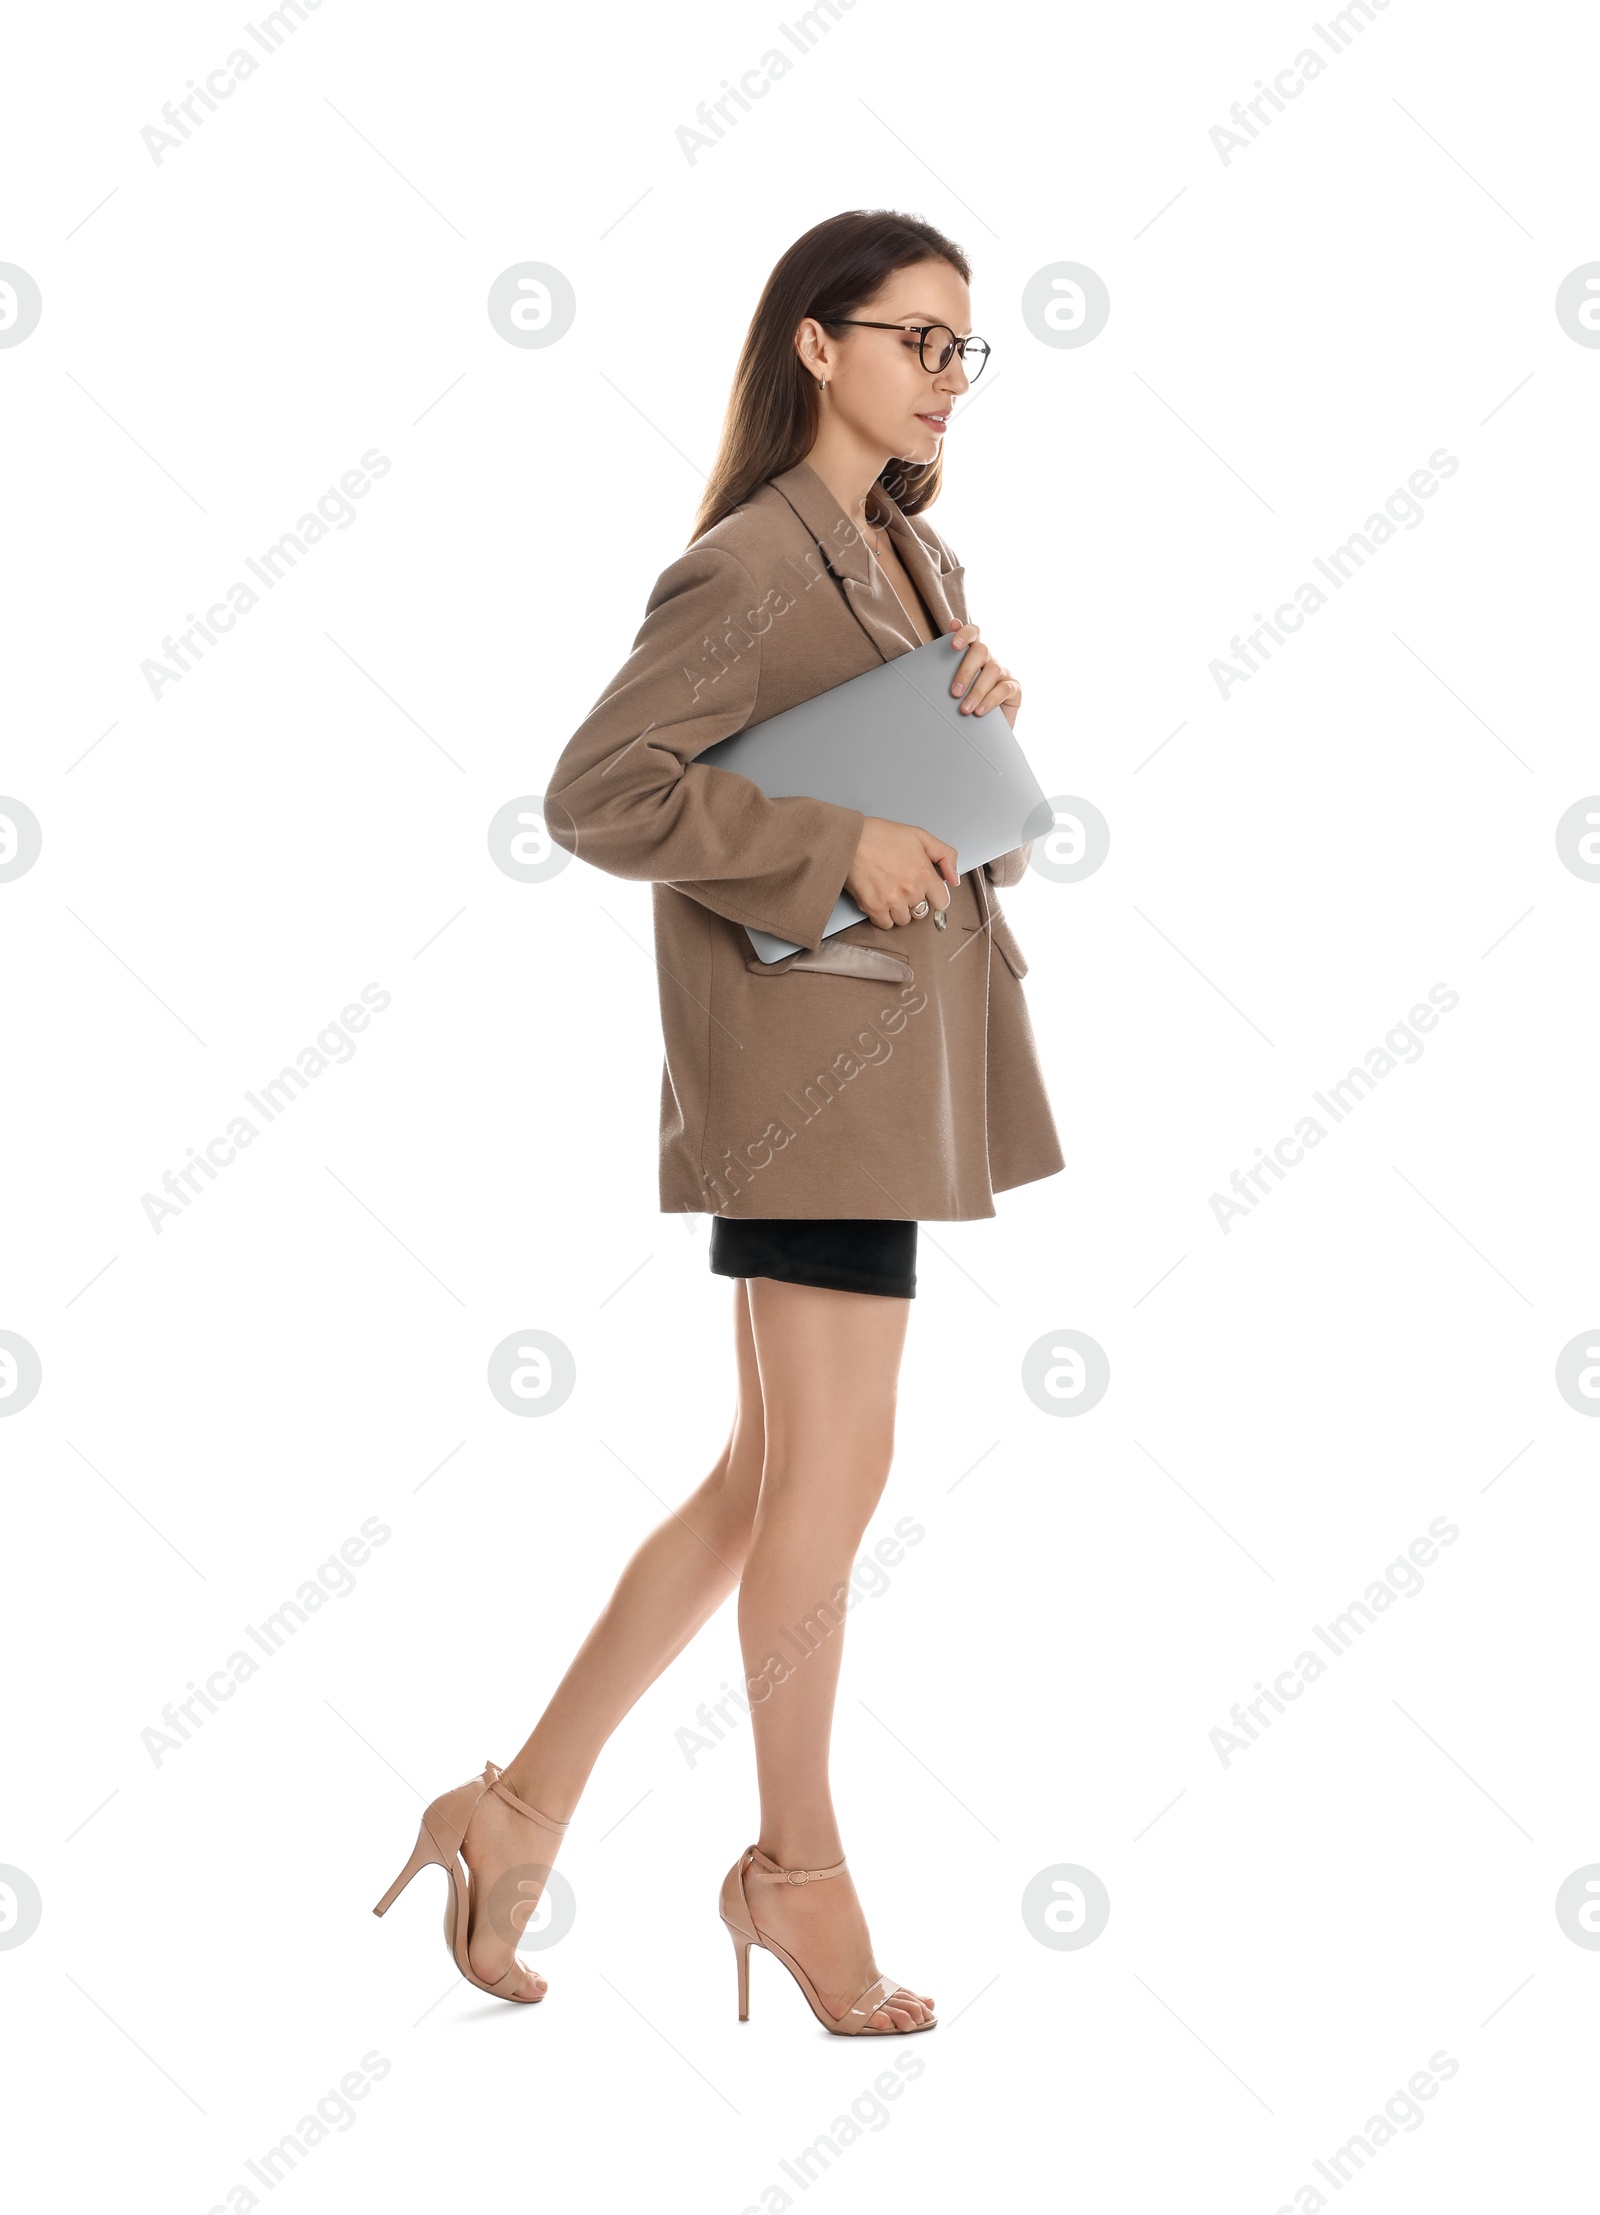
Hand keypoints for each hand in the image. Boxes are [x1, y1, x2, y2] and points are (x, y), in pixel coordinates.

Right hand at [844, 816, 958, 930]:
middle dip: (915, 902)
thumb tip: (954, 879)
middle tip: (902, 887)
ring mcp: (892, 901)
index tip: (927, 892)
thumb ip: (945, 856)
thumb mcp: (920, 836)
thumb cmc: (881, 835)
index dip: (934, 896)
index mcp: (924, 874)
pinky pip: (885, 924)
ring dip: (899, 910)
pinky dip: (883, 916)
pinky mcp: (873, 907)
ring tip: (890, 892)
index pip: (942, 902)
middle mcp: (911, 890)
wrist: (850, 839)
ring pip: (904, 920)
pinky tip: (879, 900)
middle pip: (921, 912)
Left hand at [947, 620, 1020, 727]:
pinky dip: (989, 701)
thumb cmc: (962, 705)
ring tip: (964, 710)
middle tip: (954, 692)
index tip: (954, 645)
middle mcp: (989, 660)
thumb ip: (945, 667)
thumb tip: (943, 638)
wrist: (980, 732)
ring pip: (992, 671)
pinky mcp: (1014, 688)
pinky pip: (1003, 689)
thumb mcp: (952, 688)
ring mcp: (1003, 672)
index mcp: (973, 655)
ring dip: (976, 691)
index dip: (965, 634)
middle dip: (966, 671)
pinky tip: (979, 712)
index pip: (973, 633)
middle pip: (981, 651)